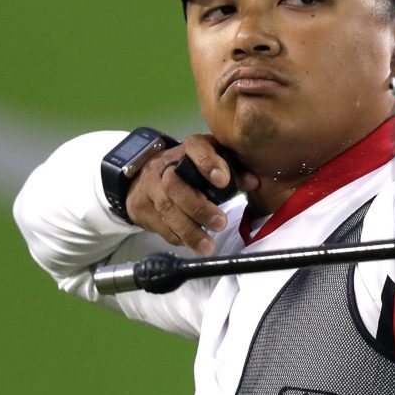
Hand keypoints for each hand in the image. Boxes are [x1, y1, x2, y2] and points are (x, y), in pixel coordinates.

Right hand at [125, 134, 255, 255]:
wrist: (144, 172)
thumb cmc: (189, 168)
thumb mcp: (210, 161)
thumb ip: (233, 170)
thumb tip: (253, 182)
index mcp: (187, 149)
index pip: (195, 148)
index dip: (208, 163)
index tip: (223, 181)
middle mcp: (166, 166)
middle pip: (176, 186)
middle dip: (199, 208)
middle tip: (220, 223)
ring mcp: (150, 187)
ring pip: (167, 209)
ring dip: (189, 230)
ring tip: (207, 246)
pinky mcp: (142, 207)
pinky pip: (160, 225)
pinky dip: (177, 236)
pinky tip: (191, 244)